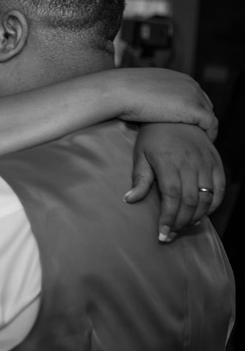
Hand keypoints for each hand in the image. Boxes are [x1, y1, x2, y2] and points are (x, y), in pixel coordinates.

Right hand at [114, 68, 217, 139]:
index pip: (194, 96)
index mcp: (179, 78)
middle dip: (199, 120)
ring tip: (197, 143)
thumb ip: (153, 94)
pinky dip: (209, 134)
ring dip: (204, 129)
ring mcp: (194, 95)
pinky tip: (199, 144)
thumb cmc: (122, 91)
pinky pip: (211, 125)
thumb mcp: (142, 88)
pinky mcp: (195, 109)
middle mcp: (190, 84)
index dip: (191, 111)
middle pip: (204, 105)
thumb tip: (146, 105)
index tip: (186, 126)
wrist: (119, 91)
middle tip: (193, 137)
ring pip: (209, 115)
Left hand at [125, 123, 225, 241]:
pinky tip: (202, 214)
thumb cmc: (153, 137)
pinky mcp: (216, 162)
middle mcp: (190, 162)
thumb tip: (130, 200)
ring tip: (183, 226)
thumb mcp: (141, 155)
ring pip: (206, 197)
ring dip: (196, 217)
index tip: (162, 234)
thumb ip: (140, 179)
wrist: (176, 116)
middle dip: (180, 222)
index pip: (171, 196)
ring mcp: (206, 162)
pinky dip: (213, 205)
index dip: (168, 218)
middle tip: (171, 235)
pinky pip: (220, 188)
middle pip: (189, 201)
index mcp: (168, 161)